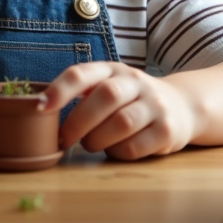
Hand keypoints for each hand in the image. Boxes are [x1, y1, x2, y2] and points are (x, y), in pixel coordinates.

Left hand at [40, 62, 198, 160]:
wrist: (183, 106)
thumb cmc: (131, 101)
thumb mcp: (109, 87)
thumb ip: (82, 94)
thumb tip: (41, 113)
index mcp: (113, 69)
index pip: (82, 73)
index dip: (59, 90)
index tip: (39, 108)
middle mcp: (135, 82)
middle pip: (105, 96)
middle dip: (78, 122)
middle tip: (64, 139)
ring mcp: (155, 104)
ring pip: (121, 122)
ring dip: (97, 139)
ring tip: (90, 144)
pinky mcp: (167, 130)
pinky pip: (135, 145)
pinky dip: (117, 152)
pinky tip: (114, 150)